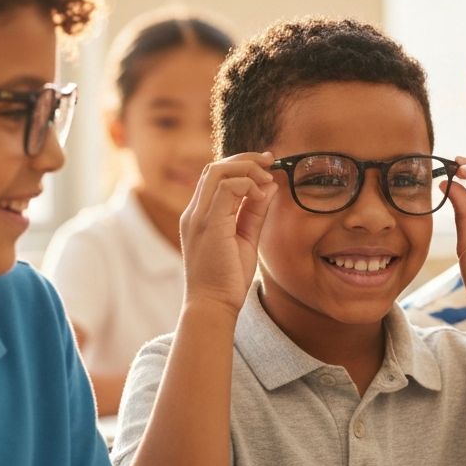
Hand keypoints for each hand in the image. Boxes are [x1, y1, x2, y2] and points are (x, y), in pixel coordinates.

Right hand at [179, 153, 277, 314]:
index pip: (215, 177)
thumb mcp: (246, 239)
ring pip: (217, 171)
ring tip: (267, 179)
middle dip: (245, 159)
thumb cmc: (227, 279)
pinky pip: (226, 188)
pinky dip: (247, 185)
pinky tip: (261, 195)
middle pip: (214, 167)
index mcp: (200, 215)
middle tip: (271, 160)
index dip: (241, 165)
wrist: (212, 306)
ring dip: (247, 169)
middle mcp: (194, 212)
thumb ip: (254, 212)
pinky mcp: (208, 224)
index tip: (267, 166)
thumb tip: (270, 187)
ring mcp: (198, 217)